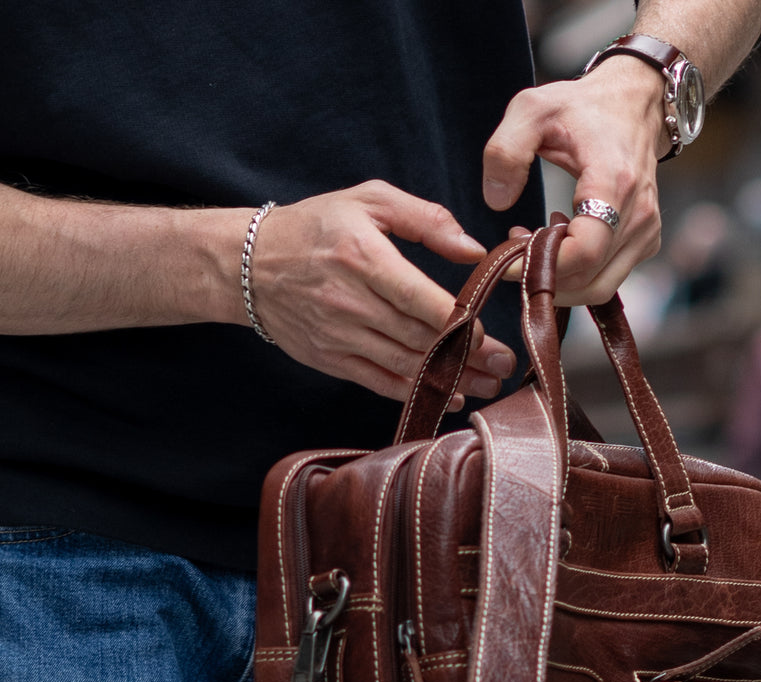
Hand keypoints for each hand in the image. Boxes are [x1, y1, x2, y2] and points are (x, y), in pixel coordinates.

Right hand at [250, 181, 516, 402]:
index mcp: (363, 257)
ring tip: (489, 385)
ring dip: (451, 379)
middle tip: (506, 366)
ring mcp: (339, 335)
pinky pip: (381, 382)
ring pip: (405, 364)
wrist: (249, 265)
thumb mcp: (369, 201)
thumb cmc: (315, 226)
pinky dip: (416, 393)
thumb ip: (426, 219)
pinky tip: (449, 396)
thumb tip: (473, 249)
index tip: (487, 332)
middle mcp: (350, 301)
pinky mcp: (331, 359)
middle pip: (419, 337)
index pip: (419, 299)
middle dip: (467, 355)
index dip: (457, 321)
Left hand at [483, 56, 664, 306]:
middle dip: (544, 277)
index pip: (584, 252)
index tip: (507, 256)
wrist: (633, 103)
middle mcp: (638, 215)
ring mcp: (646, 233)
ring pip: (598, 287)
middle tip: (514, 251)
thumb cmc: (583, 107)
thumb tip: (496, 202)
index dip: (542, 266)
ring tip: (532, 243)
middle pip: (588, 279)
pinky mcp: (644, 243)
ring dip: (558, 280)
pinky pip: (606, 278)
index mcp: (614, 183)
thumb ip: (506, 150)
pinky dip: (576, 274)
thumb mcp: (532, 109)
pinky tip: (558, 239)